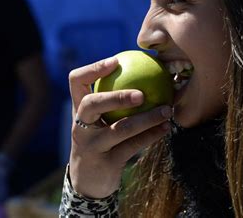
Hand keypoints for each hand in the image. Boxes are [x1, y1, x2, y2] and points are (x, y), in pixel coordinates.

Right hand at [68, 57, 172, 197]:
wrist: (88, 181)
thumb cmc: (99, 142)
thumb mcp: (97, 122)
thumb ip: (111, 101)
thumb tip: (143, 71)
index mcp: (78, 110)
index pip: (76, 81)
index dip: (93, 69)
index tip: (116, 61)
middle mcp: (80, 126)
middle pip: (92, 104)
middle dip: (116, 96)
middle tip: (143, 93)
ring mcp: (92, 145)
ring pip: (120, 128)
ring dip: (147, 118)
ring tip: (166, 110)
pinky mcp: (106, 163)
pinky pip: (133, 146)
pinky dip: (151, 135)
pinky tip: (165, 128)